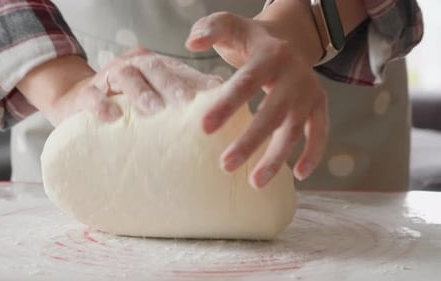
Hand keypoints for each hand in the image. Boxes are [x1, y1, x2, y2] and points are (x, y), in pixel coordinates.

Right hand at [19, 49, 221, 125]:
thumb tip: (220, 114)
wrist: (75, 102)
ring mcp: (108, 79)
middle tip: (187, 102)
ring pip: (125, 76)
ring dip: (141, 92)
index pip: (178, 69)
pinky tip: (113, 118)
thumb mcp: (153, 103)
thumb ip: (179, 106)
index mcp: (154, 69)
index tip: (215, 95)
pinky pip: (91, 96)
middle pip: (154, 68)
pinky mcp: (84, 95)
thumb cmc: (125, 107)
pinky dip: (102, 105)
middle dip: (172, 84)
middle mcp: (133, 68)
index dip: (196, 80)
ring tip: (155, 110)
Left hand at [186, 9, 328, 187]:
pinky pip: (320, 133)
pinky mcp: (319, 106)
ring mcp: (309, 92)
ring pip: (295, 129)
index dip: (227, 104)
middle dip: (250, 141)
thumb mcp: (231, 26)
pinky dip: (313, 154)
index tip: (204, 128)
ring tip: (254, 183)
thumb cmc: (250, 41)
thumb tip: (192, 44)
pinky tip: (300, 176)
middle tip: (225, 165)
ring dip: (277, 157)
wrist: (287, 40)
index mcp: (270, 54)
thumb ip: (211, 29)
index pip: (247, 82)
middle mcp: (294, 74)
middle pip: (272, 112)